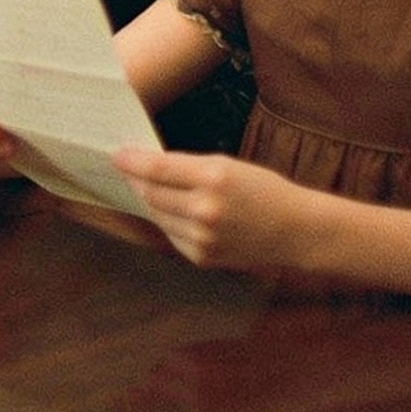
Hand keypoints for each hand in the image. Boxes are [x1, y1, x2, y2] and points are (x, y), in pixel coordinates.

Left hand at [113, 145, 323, 275]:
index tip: (116, 154)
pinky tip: (171, 209)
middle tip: (126, 168)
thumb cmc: (261, 189)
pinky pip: (171, 234)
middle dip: (135, 179)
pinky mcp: (202, 258)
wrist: (294, 230)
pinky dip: (166, 220)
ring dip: (148, 199)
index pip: (155, 169)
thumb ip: (186, 166)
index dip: (130, 161)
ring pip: (157, 214)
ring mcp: (203, 238)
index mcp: (212, 178)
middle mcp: (205, 210)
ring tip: (145, 186)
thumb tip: (146, 166)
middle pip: (150, 193)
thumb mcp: (225, 165)